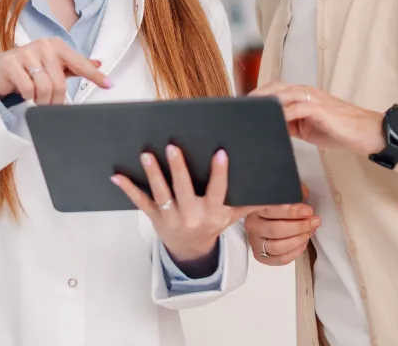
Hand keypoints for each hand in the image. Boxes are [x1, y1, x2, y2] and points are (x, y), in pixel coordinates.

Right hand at [0, 37, 109, 104]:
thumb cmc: (30, 68)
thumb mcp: (54, 66)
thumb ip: (75, 65)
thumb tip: (98, 63)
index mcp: (57, 46)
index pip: (80, 63)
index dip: (95, 75)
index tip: (108, 84)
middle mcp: (44, 46)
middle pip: (59, 83)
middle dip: (56, 100)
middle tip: (50, 104)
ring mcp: (26, 52)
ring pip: (44, 88)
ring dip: (42, 101)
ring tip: (37, 99)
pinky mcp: (11, 62)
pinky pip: (28, 89)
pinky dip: (28, 96)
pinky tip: (24, 92)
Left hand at [111, 145, 255, 267]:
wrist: (191, 250)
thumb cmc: (213, 224)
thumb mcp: (234, 216)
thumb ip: (251, 202)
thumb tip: (280, 192)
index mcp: (213, 212)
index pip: (218, 191)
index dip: (220, 172)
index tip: (220, 153)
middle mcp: (192, 215)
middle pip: (184, 190)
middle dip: (178, 168)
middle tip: (173, 146)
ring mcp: (172, 217)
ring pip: (161, 194)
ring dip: (153, 174)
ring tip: (146, 154)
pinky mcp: (155, 217)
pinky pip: (141, 203)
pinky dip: (128, 189)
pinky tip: (117, 175)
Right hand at [245, 184, 319, 265]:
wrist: (264, 221)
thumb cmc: (276, 207)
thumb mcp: (281, 196)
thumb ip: (292, 192)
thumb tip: (304, 193)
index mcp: (253, 208)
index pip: (271, 210)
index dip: (292, 211)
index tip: (308, 210)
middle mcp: (252, 226)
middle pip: (275, 229)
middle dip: (299, 226)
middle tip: (313, 222)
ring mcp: (255, 242)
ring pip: (278, 246)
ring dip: (298, 239)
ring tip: (310, 231)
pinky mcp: (262, 256)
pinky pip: (281, 258)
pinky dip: (295, 252)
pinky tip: (304, 242)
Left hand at [252, 82, 385, 155]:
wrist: (366, 132)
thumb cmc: (338, 129)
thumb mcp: (307, 128)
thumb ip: (290, 124)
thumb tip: (270, 128)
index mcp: (303, 95)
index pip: (276, 89)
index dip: (259, 95)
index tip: (243, 105)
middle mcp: (307, 92)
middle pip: (276, 87)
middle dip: (257, 96)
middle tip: (242, 107)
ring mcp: (314, 99)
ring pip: (285, 94)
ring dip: (267, 102)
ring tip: (253, 111)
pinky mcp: (321, 109)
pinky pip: (298, 108)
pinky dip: (285, 113)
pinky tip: (275, 120)